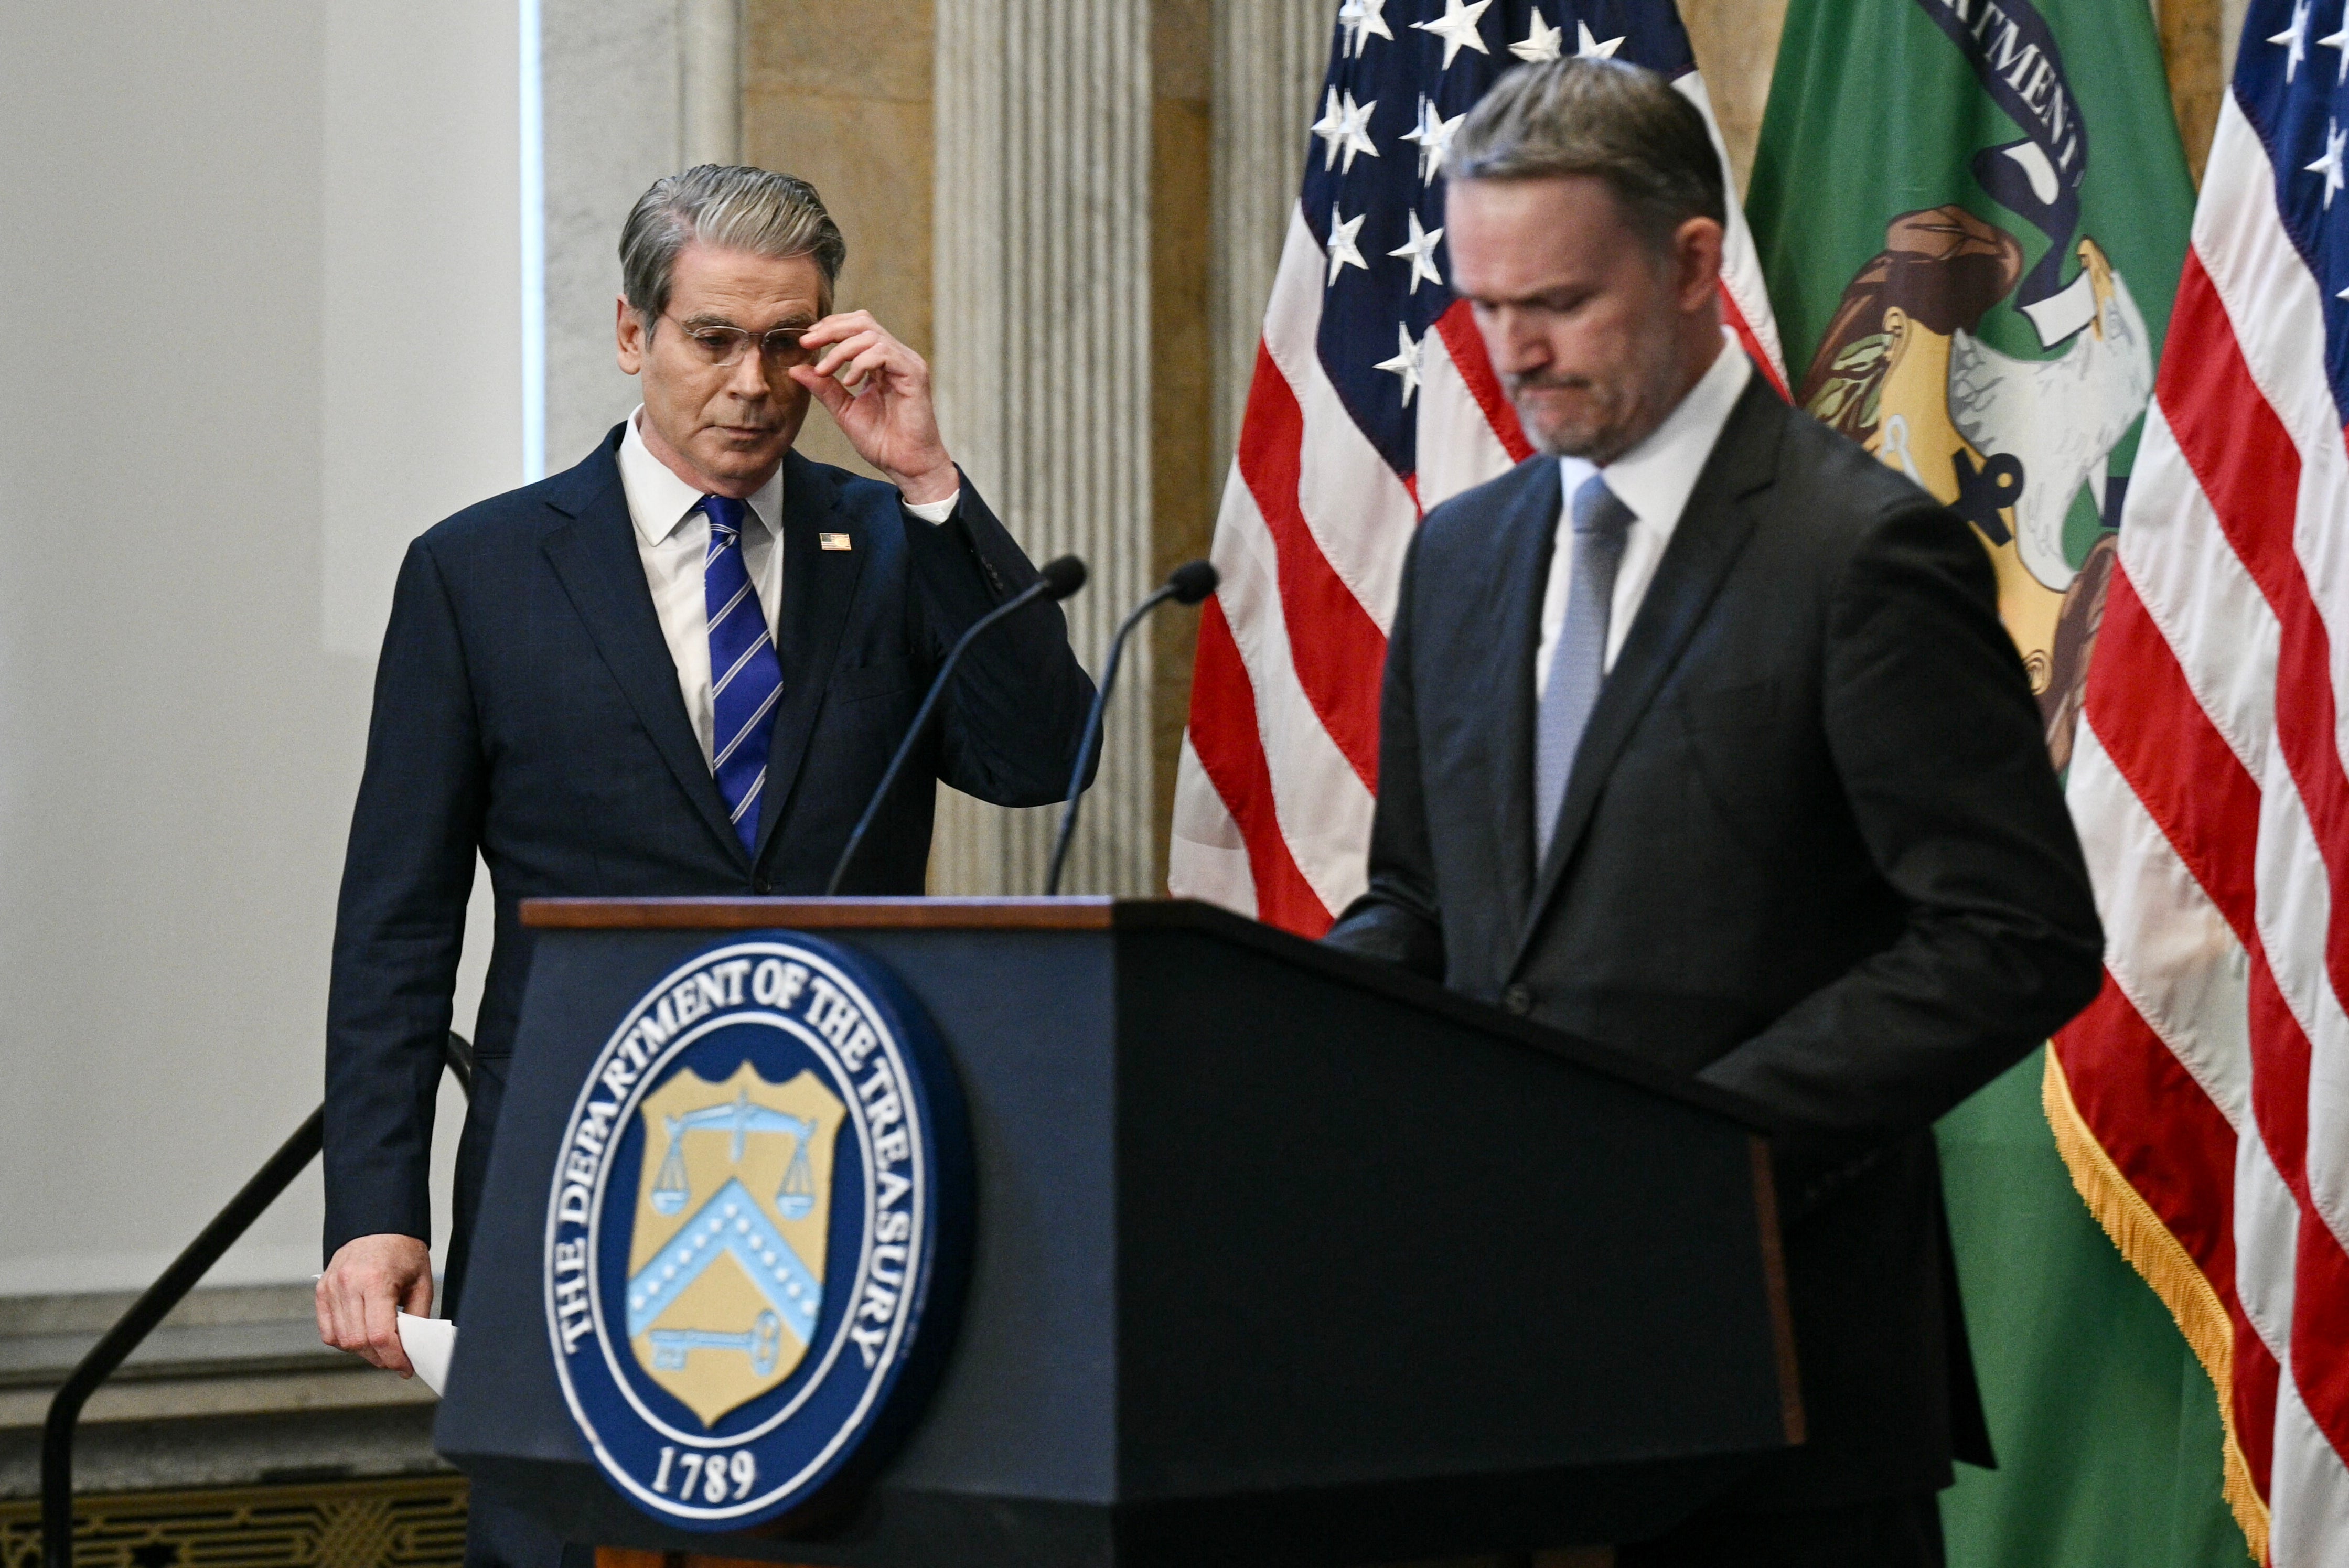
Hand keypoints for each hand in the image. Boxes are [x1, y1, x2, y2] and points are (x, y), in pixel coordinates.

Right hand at [316, 1233, 432, 1375]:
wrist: (378, 1225)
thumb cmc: (403, 1252)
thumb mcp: (422, 1282)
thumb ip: (417, 1317)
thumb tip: (412, 1349)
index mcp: (376, 1281)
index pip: (380, 1335)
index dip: (394, 1358)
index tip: (406, 1368)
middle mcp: (348, 1285)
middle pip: (359, 1341)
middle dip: (380, 1358)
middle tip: (396, 1360)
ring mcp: (331, 1288)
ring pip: (341, 1340)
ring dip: (363, 1352)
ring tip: (381, 1348)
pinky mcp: (321, 1291)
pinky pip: (328, 1331)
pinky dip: (344, 1341)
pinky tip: (362, 1335)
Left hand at [790, 312, 958, 504]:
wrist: (906, 465)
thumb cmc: (882, 441)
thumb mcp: (844, 410)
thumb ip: (824, 388)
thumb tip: (796, 368)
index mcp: (881, 362)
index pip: (856, 328)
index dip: (830, 327)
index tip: (806, 341)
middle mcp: (896, 357)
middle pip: (863, 322)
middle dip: (831, 329)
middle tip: (807, 344)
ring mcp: (907, 363)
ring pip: (871, 334)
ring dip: (842, 349)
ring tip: (825, 370)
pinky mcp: (914, 373)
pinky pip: (884, 352)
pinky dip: (861, 362)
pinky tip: (849, 381)